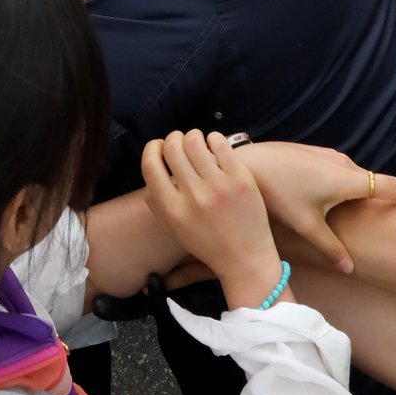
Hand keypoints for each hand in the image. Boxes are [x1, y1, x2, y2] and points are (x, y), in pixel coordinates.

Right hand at [142, 131, 283, 309]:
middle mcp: (193, 196)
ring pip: (194, 141)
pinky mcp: (241, 178)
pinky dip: (213, 139)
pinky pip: (220, 143)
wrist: (245, 258)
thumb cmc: (206, 242)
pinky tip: (214, 146)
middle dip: (172, 139)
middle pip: (172, 147)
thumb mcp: (172, 228)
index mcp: (172, 210)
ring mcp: (219, 186)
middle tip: (179, 142)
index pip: (150, 165)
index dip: (152, 148)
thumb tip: (152, 162)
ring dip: (192, 136)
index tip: (158, 146)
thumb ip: (155, 200)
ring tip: (197, 143)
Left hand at [243, 140, 395, 273]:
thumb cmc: (277, 193)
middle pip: (373, 182)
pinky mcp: (315, 153)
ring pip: (354, 177)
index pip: (389, 186)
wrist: (249, 163)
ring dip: (364, 189)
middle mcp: (343, 164)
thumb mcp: (306, 224)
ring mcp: (328, 156)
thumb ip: (330, 246)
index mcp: (347, 180)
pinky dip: (346, 183)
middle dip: (390, 193)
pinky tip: (333, 195)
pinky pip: (339, 170)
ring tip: (374, 204)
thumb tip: (350, 268)